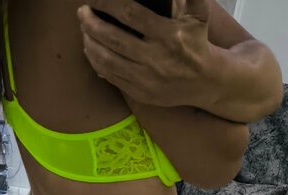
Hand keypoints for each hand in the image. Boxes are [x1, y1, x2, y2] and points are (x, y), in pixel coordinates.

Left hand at [78, 0, 213, 107]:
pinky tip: (91, 49)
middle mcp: (155, 59)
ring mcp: (146, 79)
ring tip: (84, 29)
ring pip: (108, 61)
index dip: (107, 3)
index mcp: (168, 36)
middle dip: (92, 24)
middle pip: (113, 39)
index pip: (130, 14)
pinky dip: (96, 62)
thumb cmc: (197, 41)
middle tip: (82, 12)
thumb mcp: (198, 14)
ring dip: (90, 43)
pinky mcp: (140, 93)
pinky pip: (111, 77)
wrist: (205, 82)